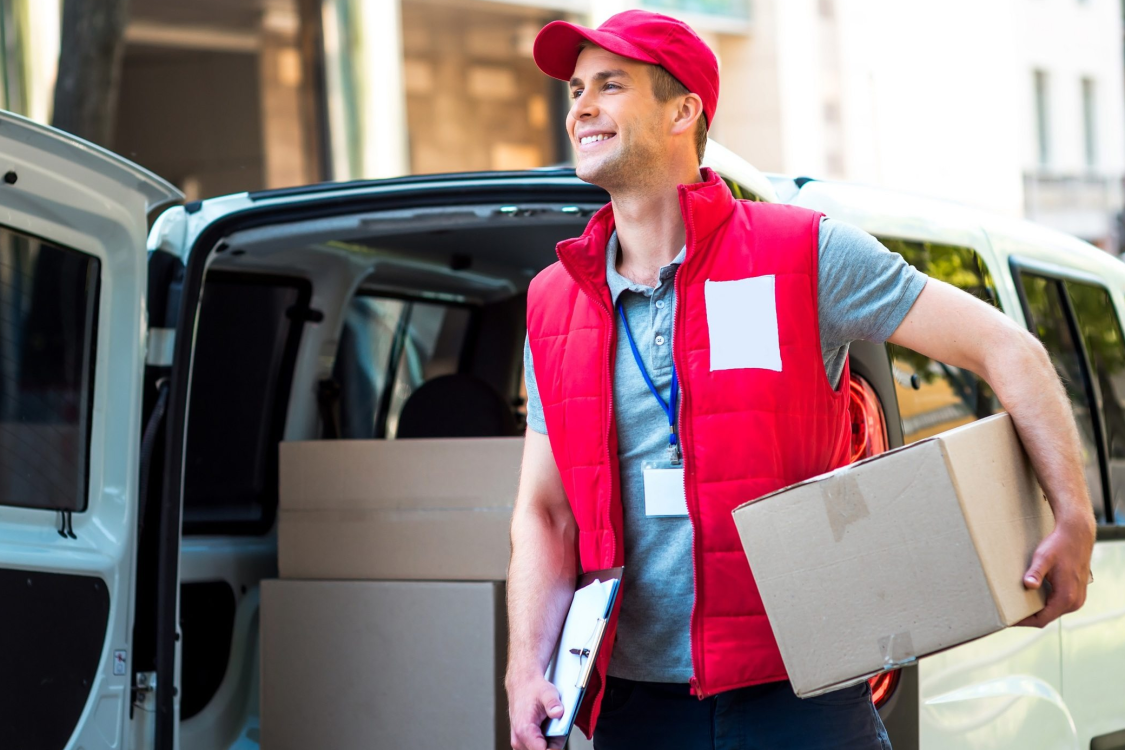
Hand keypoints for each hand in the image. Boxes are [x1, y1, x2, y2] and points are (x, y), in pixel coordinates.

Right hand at [507, 672, 565, 749]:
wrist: (521, 683)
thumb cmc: (532, 689)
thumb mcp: (547, 692)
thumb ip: (553, 703)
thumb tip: (558, 712)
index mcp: (524, 730)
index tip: (560, 740)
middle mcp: (519, 740)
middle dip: (554, 746)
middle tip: (559, 730)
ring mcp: (519, 742)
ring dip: (549, 744)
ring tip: (554, 727)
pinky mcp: (522, 741)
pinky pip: (536, 748)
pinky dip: (545, 742)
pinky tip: (550, 730)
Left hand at [1016, 513, 1095, 627]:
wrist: (1077, 535)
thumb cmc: (1059, 545)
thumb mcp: (1043, 558)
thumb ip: (1036, 573)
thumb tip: (1028, 585)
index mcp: (1066, 597)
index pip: (1041, 620)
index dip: (1023, 621)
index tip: (1007, 620)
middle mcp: (1075, 602)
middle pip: (1046, 618)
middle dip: (1027, 617)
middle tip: (1007, 613)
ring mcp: (1077, 599)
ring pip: (1052, 612)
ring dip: (1036, 611)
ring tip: (1016, 606)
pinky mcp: (1076, 594)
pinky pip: (1057, 605)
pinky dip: (1044, 604)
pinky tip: (1030, 598)